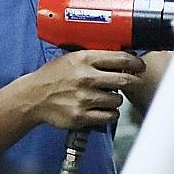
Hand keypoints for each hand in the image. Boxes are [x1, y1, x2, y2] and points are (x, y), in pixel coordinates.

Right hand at [22, 50, 144, 130]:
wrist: (33, 97)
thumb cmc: (54, 76)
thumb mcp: (72, 58)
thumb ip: (95, 57)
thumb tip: (124, 57)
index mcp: (84, 59)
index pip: (121, 58)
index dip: (136, 63)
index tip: (139, 66)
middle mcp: (85, 78)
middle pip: (125, 80)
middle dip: (133, 81)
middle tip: (133, 81)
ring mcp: (84, 98)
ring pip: (118, 99)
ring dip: (116, 99)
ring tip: (106, 96)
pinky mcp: (81, 116)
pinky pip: (110, 116)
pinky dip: (110, 113)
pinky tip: (103, 109)